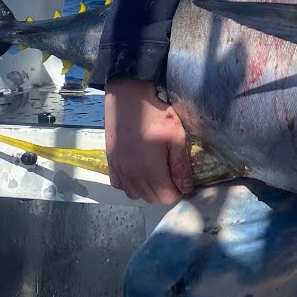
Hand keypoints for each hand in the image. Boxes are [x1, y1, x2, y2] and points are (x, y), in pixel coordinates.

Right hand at [105, 77, 192, 202]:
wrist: (128, 98)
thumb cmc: (156, 114)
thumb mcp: (176, 136)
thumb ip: (180, 165)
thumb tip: (186, 188)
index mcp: (151, 170)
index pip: (166, 197)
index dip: (178, 190)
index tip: (180, 178)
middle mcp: (132, 174)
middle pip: (151, 198)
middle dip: (164, 190)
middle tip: (170, 173)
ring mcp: (119, 169)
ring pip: (135, 194)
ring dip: (147, 189)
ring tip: (155, 172)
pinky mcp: (111, 162)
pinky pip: (120, 185)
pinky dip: (130, 184)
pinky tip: (138, 171)